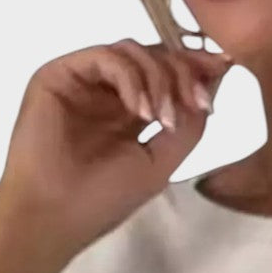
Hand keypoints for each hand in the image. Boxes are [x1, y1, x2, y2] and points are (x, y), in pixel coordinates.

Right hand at [0, 39, 234, 253]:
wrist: (50, 220)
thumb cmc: (98, 203)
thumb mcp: (159, 164)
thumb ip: (189, 125)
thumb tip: (210, 86)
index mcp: (125, 117)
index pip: (164, 76)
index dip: (195, 70)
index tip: (221, 75)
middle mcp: (103, 96)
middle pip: (153, 57)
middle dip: (183, 72)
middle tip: (196, 101)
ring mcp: (80, 85)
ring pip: (132, 52)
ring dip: (159, 77)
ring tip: (161, 117)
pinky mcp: (57, 77)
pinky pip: (105, 57)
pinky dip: (131, 77)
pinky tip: (140, 109)